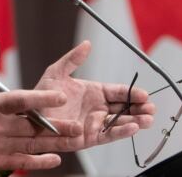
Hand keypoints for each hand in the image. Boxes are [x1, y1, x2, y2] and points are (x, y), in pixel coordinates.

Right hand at [0, 36, 82, 171]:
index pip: (20, 100)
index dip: (42, 98)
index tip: (61, 96)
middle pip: (31, 126)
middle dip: (56, 126)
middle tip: (77, 125)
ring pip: (31, 145)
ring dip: (54, 143)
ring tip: (73, 139)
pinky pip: (22, 162)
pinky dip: (40, 161)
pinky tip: (55, 158)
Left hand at [35, 41, 155, 149]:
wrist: (30, 116)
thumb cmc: (42, 95)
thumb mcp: (56, 73)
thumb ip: (73, 59)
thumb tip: (86, 44)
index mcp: (93, 92)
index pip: (118, 92)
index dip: (131, 93)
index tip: (144, 94)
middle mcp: (97, 108)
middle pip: (124, 108)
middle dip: (139, 108)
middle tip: (152, 108)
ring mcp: (94, 123)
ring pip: (120, 122)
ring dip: (135, 121)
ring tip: (148, 119)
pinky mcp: (89, 137)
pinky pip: (108, 134)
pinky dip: (121, 132)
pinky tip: (133, 127)